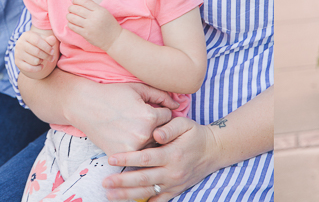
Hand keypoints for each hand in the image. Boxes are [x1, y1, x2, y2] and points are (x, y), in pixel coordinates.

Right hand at [15, 30, 56, 74]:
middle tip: (52, 58)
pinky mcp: (17, 62)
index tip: (52, 52)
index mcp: (26, 35)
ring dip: (42, 61)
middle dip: (47, 56)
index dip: (47, 47)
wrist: (28, 50)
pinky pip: (29, 68)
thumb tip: (53, 39)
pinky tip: (41, 66)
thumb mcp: (44, 39)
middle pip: (37, 52)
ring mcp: (17, 53)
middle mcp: (20, 43)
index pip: (37, 41)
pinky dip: (38, 68)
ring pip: (34, 61)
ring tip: (43, 59)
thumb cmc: (39, 43)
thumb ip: (50, 40)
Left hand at [67, 0, 122, 50]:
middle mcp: (94, 17)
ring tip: (69, 15)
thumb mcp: (104, 12)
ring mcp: (89, 26)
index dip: (76, 0)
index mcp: (100, 10)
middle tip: (70, 8)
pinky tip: (71, 23)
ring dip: (69, 15)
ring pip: (72, 18)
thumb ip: (92, 4)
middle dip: (71, 7)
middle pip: (77, 9)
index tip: (74, 1)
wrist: (114, 38)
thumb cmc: (109, 24)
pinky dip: (70, 24)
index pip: (84, 2)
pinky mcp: (85, 34)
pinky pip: (73, 27)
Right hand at [69, 81, 177, 154]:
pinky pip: (136, 153)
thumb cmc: (112, 94)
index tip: (150, 109)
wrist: (83, 105)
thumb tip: (177, 105)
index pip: (169, 117)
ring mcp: (131, 148)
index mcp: (150, 117)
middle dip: (157, 127)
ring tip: (134, 128)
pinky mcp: (119, 155)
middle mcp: (143, 135)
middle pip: (162, 134)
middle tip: (142, 120)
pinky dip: (135, 147)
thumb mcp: (139, 89)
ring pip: (151, 145)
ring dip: (148, 139)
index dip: (161, 112)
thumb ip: (162, 96)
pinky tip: (126, 136)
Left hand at [104, 117, 219, 200]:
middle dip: (122, 182)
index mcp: (173, 154)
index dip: (128, 159)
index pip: (147, 158)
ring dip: (127, 195)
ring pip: (148, 191)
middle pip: (144, 178)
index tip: (111, 159)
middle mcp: (173, 171)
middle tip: (105, 182)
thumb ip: (170, 127)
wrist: (214, 151)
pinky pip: (160, 200)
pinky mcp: (176, 190)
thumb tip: (156, 134)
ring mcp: (174, 183)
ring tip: (110, 195)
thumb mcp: (186, 124)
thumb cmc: (195, 135)